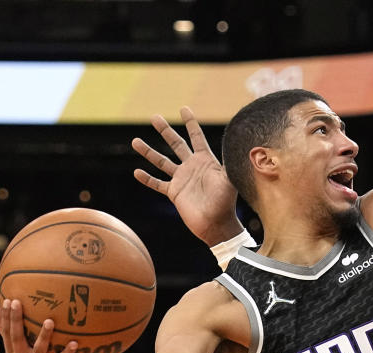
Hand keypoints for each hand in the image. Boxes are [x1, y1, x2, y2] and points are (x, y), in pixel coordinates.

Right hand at [0, 299, 77, 352]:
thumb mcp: (16, 349)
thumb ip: (6, 330)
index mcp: (12, 352)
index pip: (6, 332)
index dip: (5, 317)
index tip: (7, 300)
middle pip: (17, 338)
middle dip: (15, 320)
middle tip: (17, 302)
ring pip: (40, 348)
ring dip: (44, 335)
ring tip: (49, 321)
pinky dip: (67, 352)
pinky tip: (74, 343)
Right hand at [132, 106, 242, 245]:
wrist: (216, 224)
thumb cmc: (226, 202)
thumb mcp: (229, 179)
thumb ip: (231, 162)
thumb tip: (238, 143)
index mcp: (206, 161)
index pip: (197, 137)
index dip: (191, 123)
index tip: (183, 108)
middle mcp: (192, 167)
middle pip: (176, 144)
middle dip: (165, 130)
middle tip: (154, 117)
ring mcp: (182, 179)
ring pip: (161, 162)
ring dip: (148, 151)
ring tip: (134, 140)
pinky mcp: (174, 193)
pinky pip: (157, 183)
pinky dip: (147, 178)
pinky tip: (137, 172)